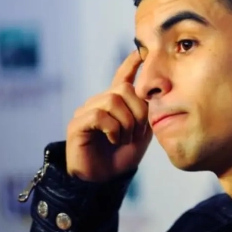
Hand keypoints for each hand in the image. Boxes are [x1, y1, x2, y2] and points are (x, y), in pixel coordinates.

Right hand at [66, 51, 151, 181]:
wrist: (105, 180)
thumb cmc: (122, 156)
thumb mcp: (142, 131)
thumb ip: (147, 112)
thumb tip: (154, 93)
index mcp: (115, 103)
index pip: (121, 77)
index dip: (131, 64)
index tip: (143, 51)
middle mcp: (99, 103)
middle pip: (123, 90)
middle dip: (137, 111)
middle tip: (137, 132)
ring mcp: (86, 112)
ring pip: (112, 101)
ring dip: (126, 123)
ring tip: (124, 138)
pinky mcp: (77, 124)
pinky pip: (100, 116)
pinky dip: (113, 129)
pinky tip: (114, 140)